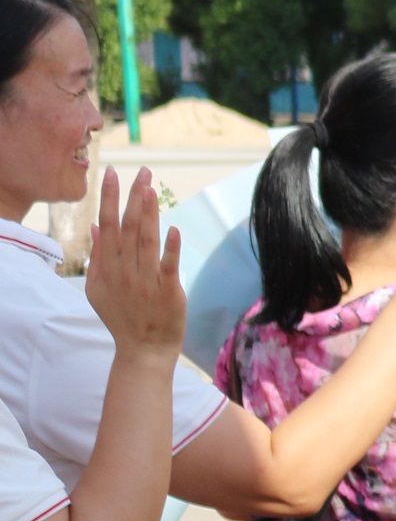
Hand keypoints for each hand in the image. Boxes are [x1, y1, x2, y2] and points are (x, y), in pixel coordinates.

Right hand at [84, 168, 183, 357]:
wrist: (143, 349)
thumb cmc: (122, 317)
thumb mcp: (98, 288)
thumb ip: (98, 257)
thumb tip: (96, 227)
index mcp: (108, 267)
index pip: (107, 225)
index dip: (108, 198)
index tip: (111, 173)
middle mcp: (125, 270)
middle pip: (127, 227)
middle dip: (132, 197)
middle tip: (142, 171)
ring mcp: (146, 281)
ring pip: (146, 242)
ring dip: (148, 215)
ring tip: (151, 189)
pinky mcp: (168, 292)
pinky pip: (169, 266)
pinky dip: (171, 248)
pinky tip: (173, 229)